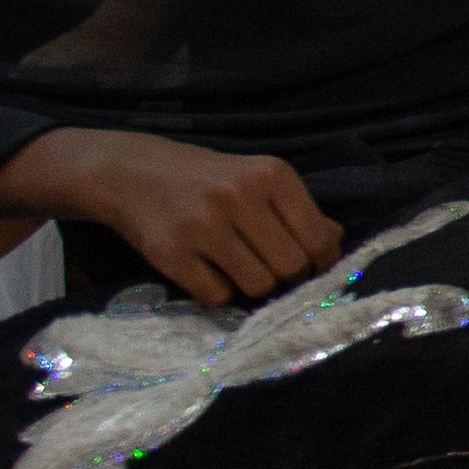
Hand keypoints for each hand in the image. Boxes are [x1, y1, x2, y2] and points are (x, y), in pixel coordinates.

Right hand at [15, 131, 339, 304]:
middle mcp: (238, 196)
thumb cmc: (209, 180)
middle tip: (272, 270)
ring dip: (254, 286)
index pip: (318, 240)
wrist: (132, 172)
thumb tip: (335, 243)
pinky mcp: (170, 251)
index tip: (311, 268)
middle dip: (287, 277)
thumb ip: (300, 211)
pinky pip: (216, 295)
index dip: (320, 263)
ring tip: (239, 266)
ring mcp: (201, 224)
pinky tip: (208, 269)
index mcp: (271, 174)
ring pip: (257, 286)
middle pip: (290, 267)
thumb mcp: (259, 180)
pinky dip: (218, 292)